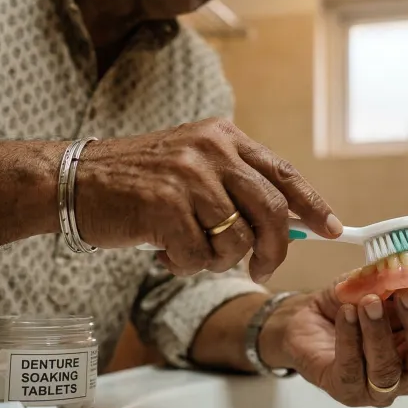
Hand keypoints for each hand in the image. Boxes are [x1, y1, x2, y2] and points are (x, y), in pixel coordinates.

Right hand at [73, 118, 341, 281]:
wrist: (72, 181)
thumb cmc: (135, 182)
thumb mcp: (192, 167)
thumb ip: (236, 186)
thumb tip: (289, 223)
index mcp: (223, 137)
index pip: (282, 173)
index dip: (313, 205)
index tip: (335, 229)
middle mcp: (210, 150)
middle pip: (271, 211)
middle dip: (274, 250)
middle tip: (261, 270)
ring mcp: (188, 176)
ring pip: (237, 240)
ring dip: (217, 260)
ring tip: (189, 252)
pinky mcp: (164, 205)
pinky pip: (199, 256)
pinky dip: (186, 266)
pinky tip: (164, 253)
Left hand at [263, 260, 407, 406]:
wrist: (306, 319)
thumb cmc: (351, 304)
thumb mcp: (381, 283)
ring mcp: (379, 387)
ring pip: (389, 369)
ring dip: (379, 331)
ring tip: (368, 301)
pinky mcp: (347, 390)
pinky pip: (352, 368)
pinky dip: (350, 337)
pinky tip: (346, 312)